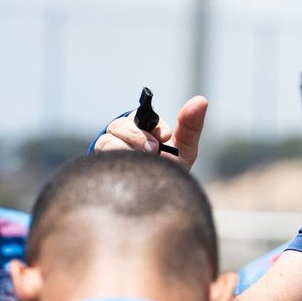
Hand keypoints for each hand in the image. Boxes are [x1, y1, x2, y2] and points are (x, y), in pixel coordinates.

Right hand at [92, 95, 207, 171]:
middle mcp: (121, 136)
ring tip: (142, 163)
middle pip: (119, 125)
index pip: (140, 115)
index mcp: (141, 127)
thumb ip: (190, 126)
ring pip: (107, 141)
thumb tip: (201, 99)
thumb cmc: (169, 169)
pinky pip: (100, 159)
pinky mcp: (101, 167)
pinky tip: (130, 172)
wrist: (157, 201)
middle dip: (138, 137)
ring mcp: (109, 152)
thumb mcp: (184, 149)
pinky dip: (116, 162)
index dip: (153, 125)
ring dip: (126, 150)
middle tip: (154, 150)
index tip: (166, 137)